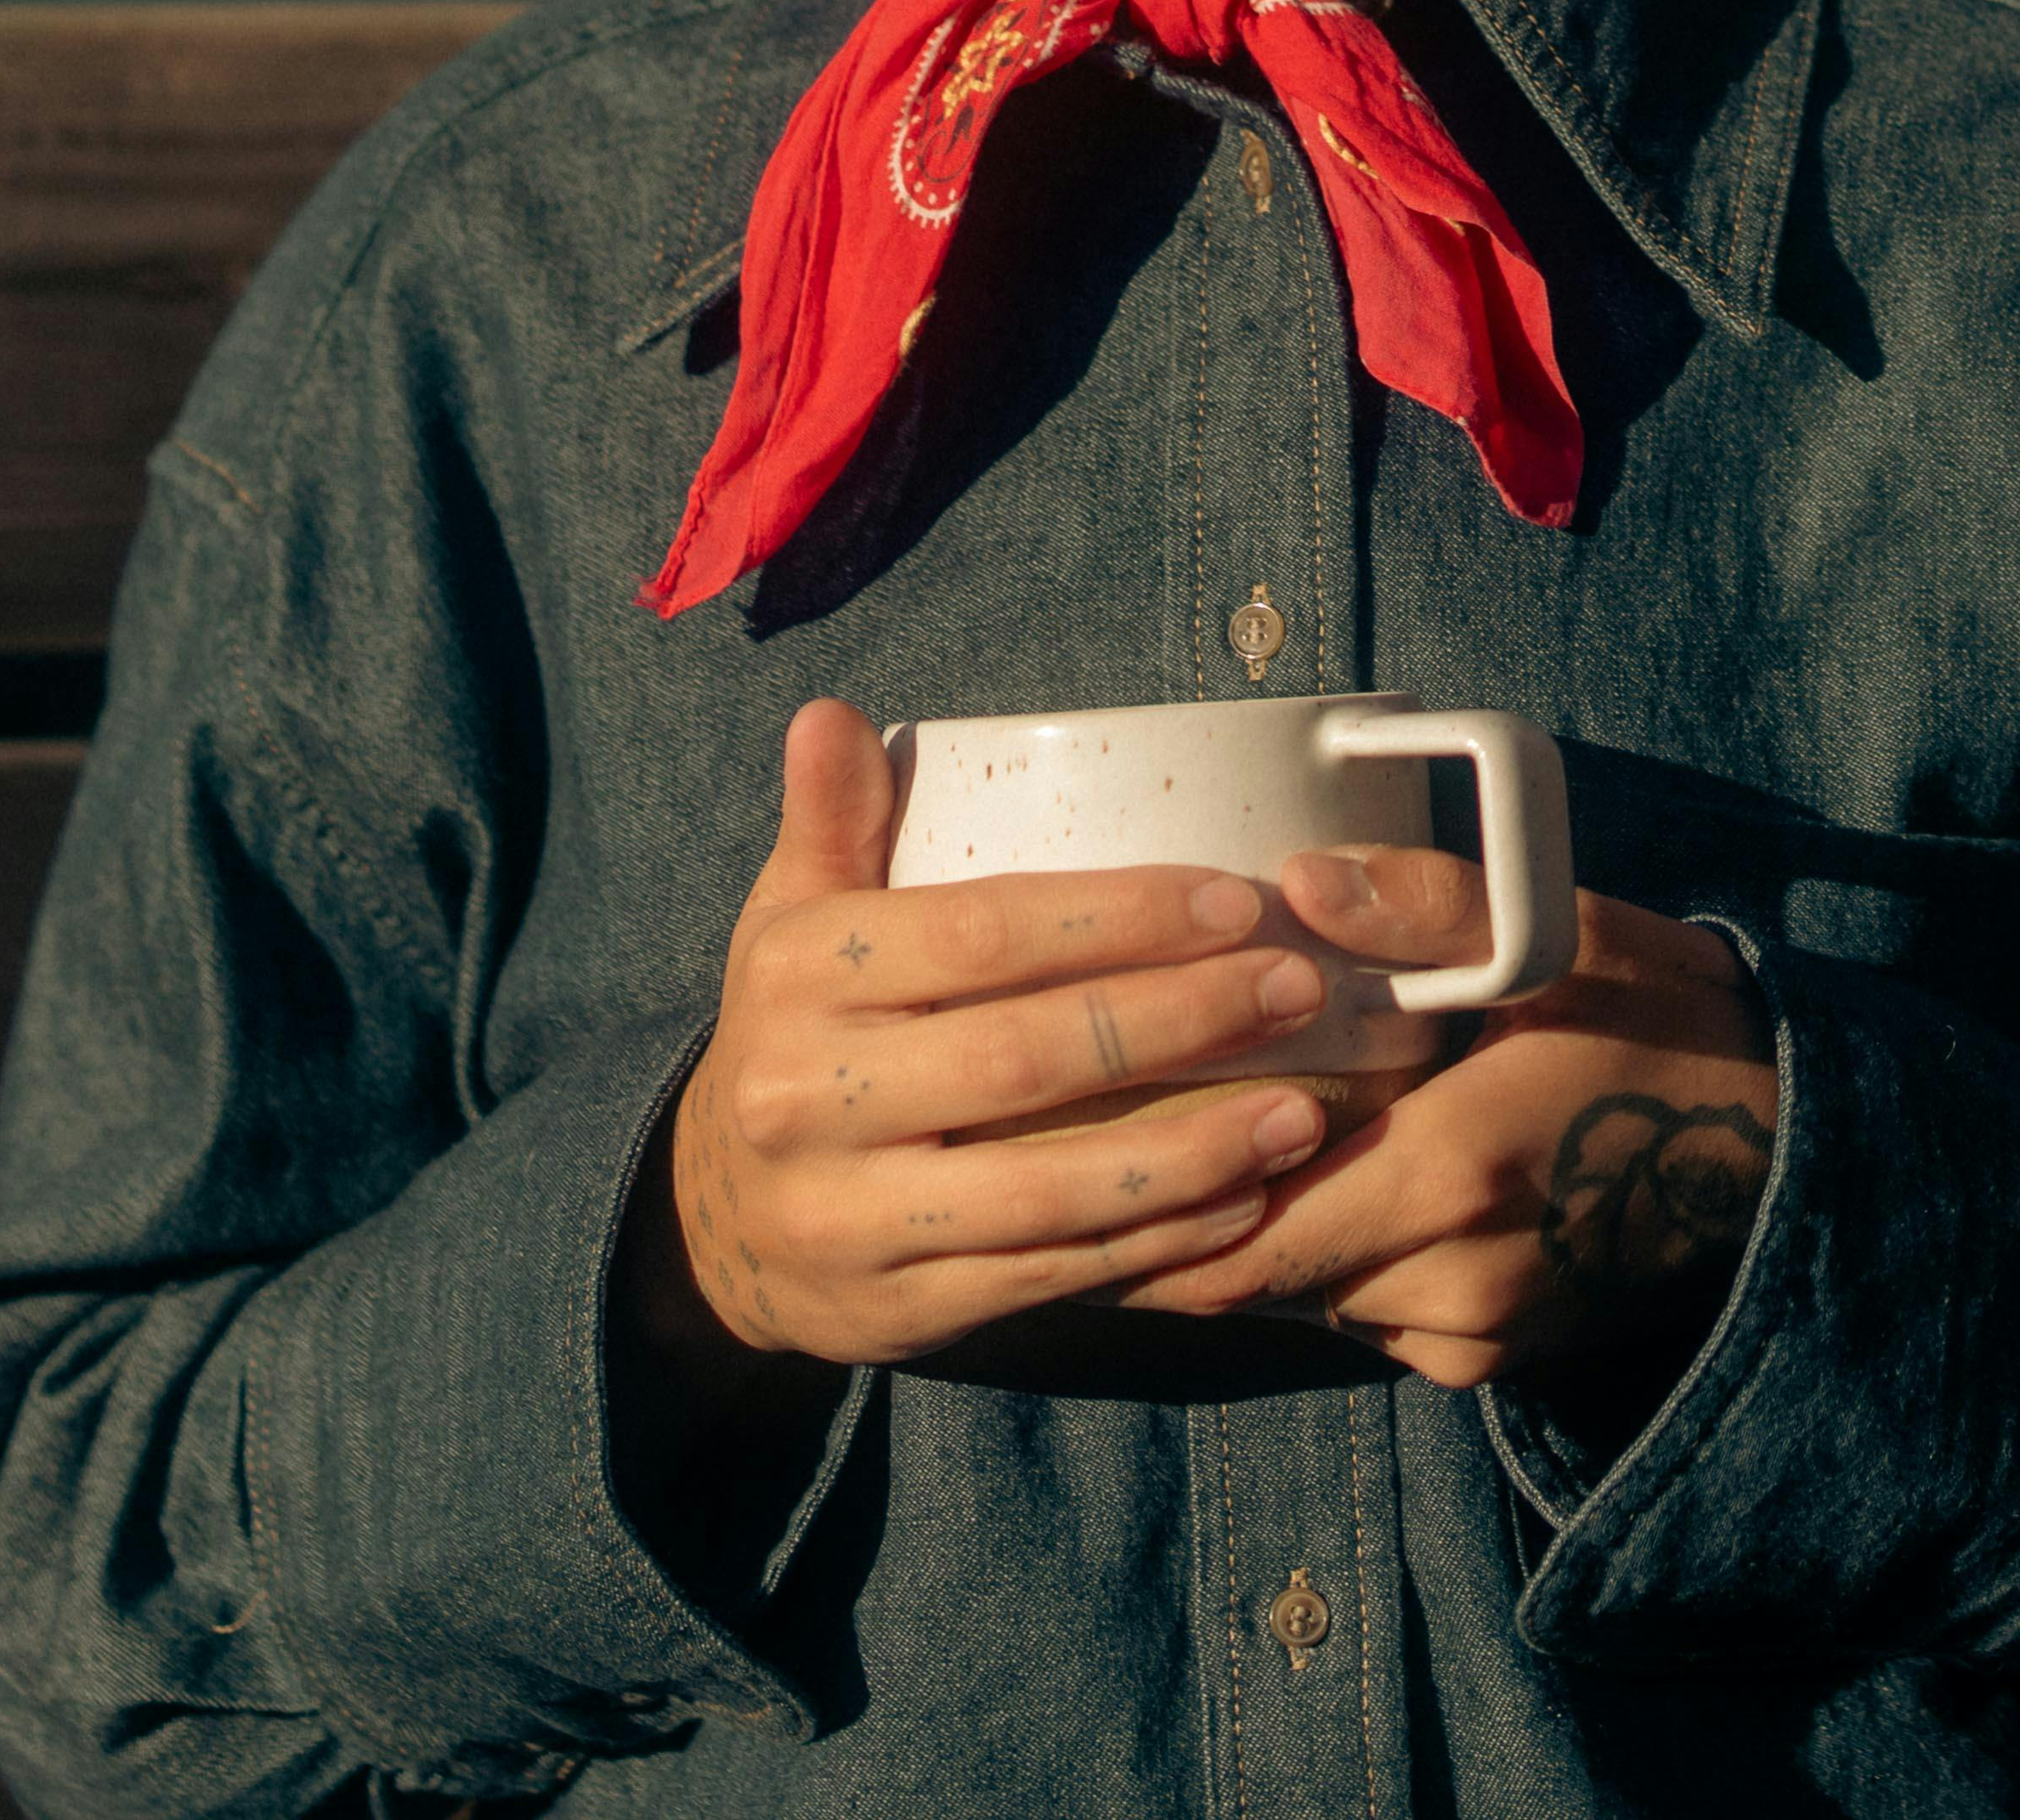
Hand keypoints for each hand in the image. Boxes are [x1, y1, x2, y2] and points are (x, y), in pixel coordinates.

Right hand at [637, 700, 1347, 1374]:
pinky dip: (1155, 1239)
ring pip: (1046, 1186)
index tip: (1237, 901)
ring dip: (1192, 1150)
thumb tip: (829, 711)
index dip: (1117, 918)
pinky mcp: (896, 1307)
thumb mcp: (787, 921)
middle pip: (1025, 1057)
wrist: (715, 1222)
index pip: (978, 934)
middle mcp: (810, 1098)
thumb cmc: (793, 1035)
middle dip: (1178, 1021)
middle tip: (1297, 987)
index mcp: (799, 977)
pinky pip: (1046, 1272)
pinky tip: (1244, 1198)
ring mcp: (851, 1215)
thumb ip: (830, 820)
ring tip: (1305, 1110)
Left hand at [1103, 847, 1778, 1393]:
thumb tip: (1298, 880)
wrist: (1784, 1151)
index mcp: (1446, 1175)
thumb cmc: (1662, 1023)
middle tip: (1092, 1145)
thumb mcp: (1560, 938)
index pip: (1231, 1236)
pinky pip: (1362, 1313)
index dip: (1139, 1203)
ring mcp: (1468, 1332)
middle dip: (1172, 1216)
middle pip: (1245, 1275)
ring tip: (1199, 1144)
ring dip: (1252, 1232)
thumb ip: (1427, 908)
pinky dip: (1325, 1258)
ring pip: (1300, 1296)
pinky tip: (1323, 1180)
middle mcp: (1446, 1280)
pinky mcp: (1485, 1358)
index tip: (1064, 1149)